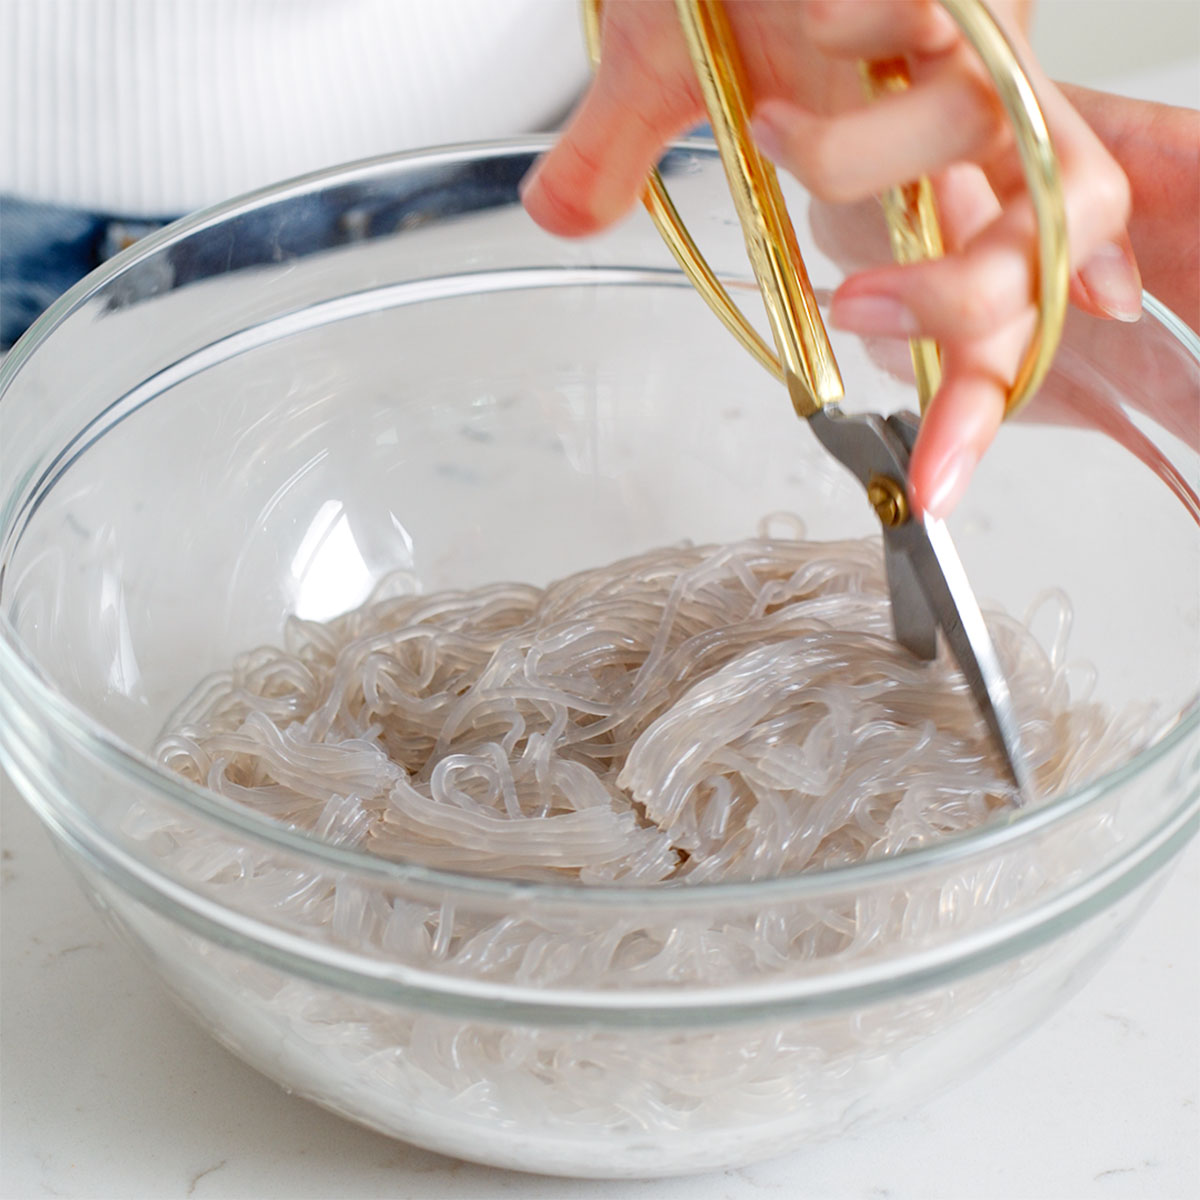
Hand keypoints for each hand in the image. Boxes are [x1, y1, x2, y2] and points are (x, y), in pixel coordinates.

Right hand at [521, 0, 1139, 517]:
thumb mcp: (664, 71)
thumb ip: (619, 153)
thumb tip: (558, 215)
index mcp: (916, 159)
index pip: (982, 303)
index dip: (971, 398)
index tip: (929, 479)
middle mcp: (964, 109)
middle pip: (1041, 239)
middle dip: (959, 302)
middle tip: (853, 305)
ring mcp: (971, 35)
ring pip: (982, 140)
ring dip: (851, 157)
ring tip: (769, 117)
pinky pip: (934, 18)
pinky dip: (854, 30)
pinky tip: (809, 7)